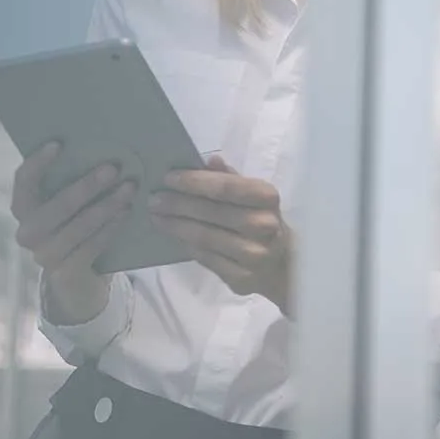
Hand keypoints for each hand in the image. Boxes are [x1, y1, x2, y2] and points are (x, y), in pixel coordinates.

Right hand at [11, 142, 135, 325]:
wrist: (79, 279)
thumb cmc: (76, 227)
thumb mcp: (72, 205)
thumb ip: (73, 181)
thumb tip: (103, 148)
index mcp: (24, 209)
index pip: (23, 182)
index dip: (37, 163)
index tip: (58, 144)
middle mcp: (28, 233)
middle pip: (55, 206)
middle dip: (86, 186)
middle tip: (113, 168)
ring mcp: (44, 255)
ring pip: (77, 227)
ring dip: (105, 207)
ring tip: (129, 189)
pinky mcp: (65, 273)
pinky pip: (90, 246)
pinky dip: (110, 228)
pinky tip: (126, 213)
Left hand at [150, 157, 293, 314]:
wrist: (285, 265)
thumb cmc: (264, 221)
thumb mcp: (256, 197)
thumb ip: (232, 179)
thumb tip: (210, 160)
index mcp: (267, 198)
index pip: (226, 187)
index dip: (194, 182)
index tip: (168, 178)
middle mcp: (263, 226)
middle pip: (211, 212)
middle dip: (178, 204)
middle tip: (154, 199)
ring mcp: (253, 254)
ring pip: (205, 237)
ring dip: (176, 226)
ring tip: (156, 217)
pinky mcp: (242, 278)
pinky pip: (206, 258)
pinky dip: (187, 245)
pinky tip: (174, 236)